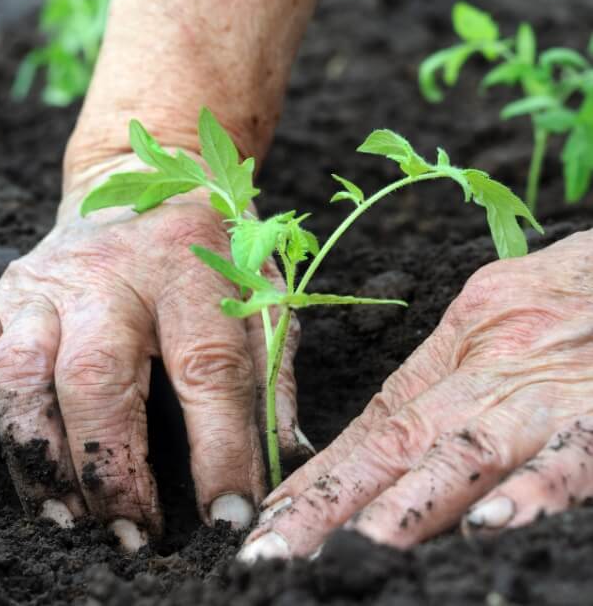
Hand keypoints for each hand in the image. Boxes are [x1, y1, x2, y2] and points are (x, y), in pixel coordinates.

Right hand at [0, 152, 309, 550]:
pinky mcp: (8, 293)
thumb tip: (288, 455)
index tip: (228, 515)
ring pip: (20, 374)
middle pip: (97, 377)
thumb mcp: (263, 290)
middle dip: (111, 468)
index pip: (207, 370)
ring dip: (37, 454)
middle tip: (132, 534)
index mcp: (190, 272)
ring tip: (64, 519)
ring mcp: (50, 284)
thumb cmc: (216, 243)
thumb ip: (273, 370)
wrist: (153, 174)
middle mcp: (112, 276)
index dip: (220, 450)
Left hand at [239, 230, 592, 559]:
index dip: (323, 474)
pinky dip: (530, 489)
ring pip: (465, 450)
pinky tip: (487, 524)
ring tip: (358, 548)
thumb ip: (451, 371)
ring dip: (410, 505)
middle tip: (277, 549)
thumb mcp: (495, 314)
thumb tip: (399, 436)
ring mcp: (542, 391)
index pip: (377, 422)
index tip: (275, 516)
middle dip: (333, 502)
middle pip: (398, 442)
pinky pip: (568, 454)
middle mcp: (488, 369)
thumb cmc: (569, 290)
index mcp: (458, 345)